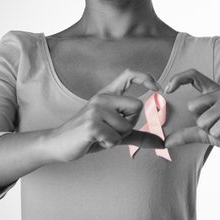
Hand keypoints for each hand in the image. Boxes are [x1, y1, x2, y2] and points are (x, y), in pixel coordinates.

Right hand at [45, 69, 166, 162]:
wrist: (58, 144)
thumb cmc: (88, 136)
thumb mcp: (114, 133)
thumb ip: (137, 135)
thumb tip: (161, 142)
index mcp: (107, 95)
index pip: (129, 75)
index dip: (146, 78)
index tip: (157, 88)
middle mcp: (102, 98)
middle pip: (137, 107)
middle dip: (130, 125)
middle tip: (111, 131)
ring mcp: (96, 110)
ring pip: (127, 126)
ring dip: (117, 138)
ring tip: (100, 136)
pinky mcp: (91, 124)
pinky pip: (115, 138)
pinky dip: (109, 144)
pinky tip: (95, 140)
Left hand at [163, 69, 219, 155]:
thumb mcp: (208, 132)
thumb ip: (187, 134)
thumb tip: (165, 141)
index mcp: (216, 92)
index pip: (194, 75)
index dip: (178, 78)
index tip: (167, 90)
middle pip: (193, 107)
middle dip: (202, 124)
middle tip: (219, 126)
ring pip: (203, 122)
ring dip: (214, 132)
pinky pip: (215, 130)